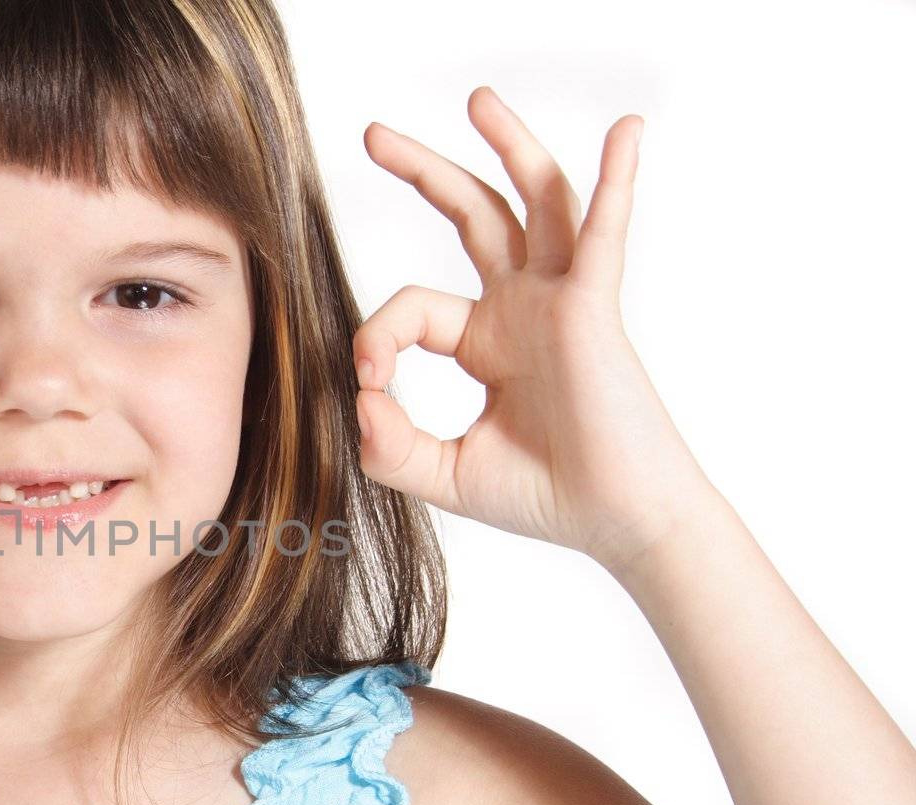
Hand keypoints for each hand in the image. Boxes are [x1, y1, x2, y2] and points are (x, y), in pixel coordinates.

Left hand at [355, 86, 719, 574]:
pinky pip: (604, 233)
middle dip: (423, 171)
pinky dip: (617, 179)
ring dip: (509, 145)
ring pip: (534, 201)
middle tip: (372, 135)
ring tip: (477, 99)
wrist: (618, 524)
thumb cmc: (547, 497)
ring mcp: (560, 303)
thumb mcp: (444, 474)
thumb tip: (358, 398)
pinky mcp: (594, 309)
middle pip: (472, 216)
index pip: (411, 311)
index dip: (376, 336)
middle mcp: (522, 310)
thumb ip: (389, 445)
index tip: (370, 383)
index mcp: (486, 342)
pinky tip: (627, 131)